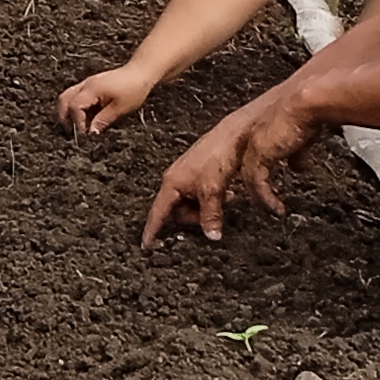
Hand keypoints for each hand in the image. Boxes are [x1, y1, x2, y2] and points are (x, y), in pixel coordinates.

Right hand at [57, 63, 157, 133]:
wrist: (141, 72)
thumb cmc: (134, 88)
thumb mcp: (120, 108)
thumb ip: (103, 120)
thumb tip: (91, 133)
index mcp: (92, 89)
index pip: (74, 106)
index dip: (77, 122)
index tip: (85, 133)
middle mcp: (86, 85)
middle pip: (64, 100)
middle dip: (65, 116)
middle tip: (76, 130)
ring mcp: (87, 84)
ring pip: (68, 97)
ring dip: (70, 112)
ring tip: (80, 125)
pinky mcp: (92, 86)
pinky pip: (77, 96)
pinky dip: (78, 108)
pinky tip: (88, 117)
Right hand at [142, 98, 307, 246]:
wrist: (232, 134)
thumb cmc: (216, 157)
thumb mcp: (213, 191)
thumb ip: (210, 216)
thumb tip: (211, 236)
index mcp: (171, 184)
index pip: (158, 213)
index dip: (152, 230)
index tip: (146, 245)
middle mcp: (175, 179)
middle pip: (176, 211)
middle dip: (193, 218)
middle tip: (211, 217)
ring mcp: (186, 175)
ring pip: (190, 203)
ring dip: (205, 208)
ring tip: (223, 201)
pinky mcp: (198, 171)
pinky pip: (200, 193)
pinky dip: (211, 198)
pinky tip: (226, 194)